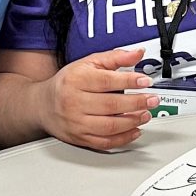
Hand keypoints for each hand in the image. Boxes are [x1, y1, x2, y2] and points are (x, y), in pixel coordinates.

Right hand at [39, 48, 159, 150]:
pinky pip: (104, 142)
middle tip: (152, 100)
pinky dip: (123, 138)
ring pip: (109, 126)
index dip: (129, 81)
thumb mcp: (89, 63)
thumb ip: (115, 57)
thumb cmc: (68, 82)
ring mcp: (76, 123)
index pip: (107, 81)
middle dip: (137, 103)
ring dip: (132, 121)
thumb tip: (137, 53)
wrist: (42, 104)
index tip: (145, 81)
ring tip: (146, 114)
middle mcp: (74, 102)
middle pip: (111, 104)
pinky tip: (135, 130)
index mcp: (77, 80)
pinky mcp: (79, 138)